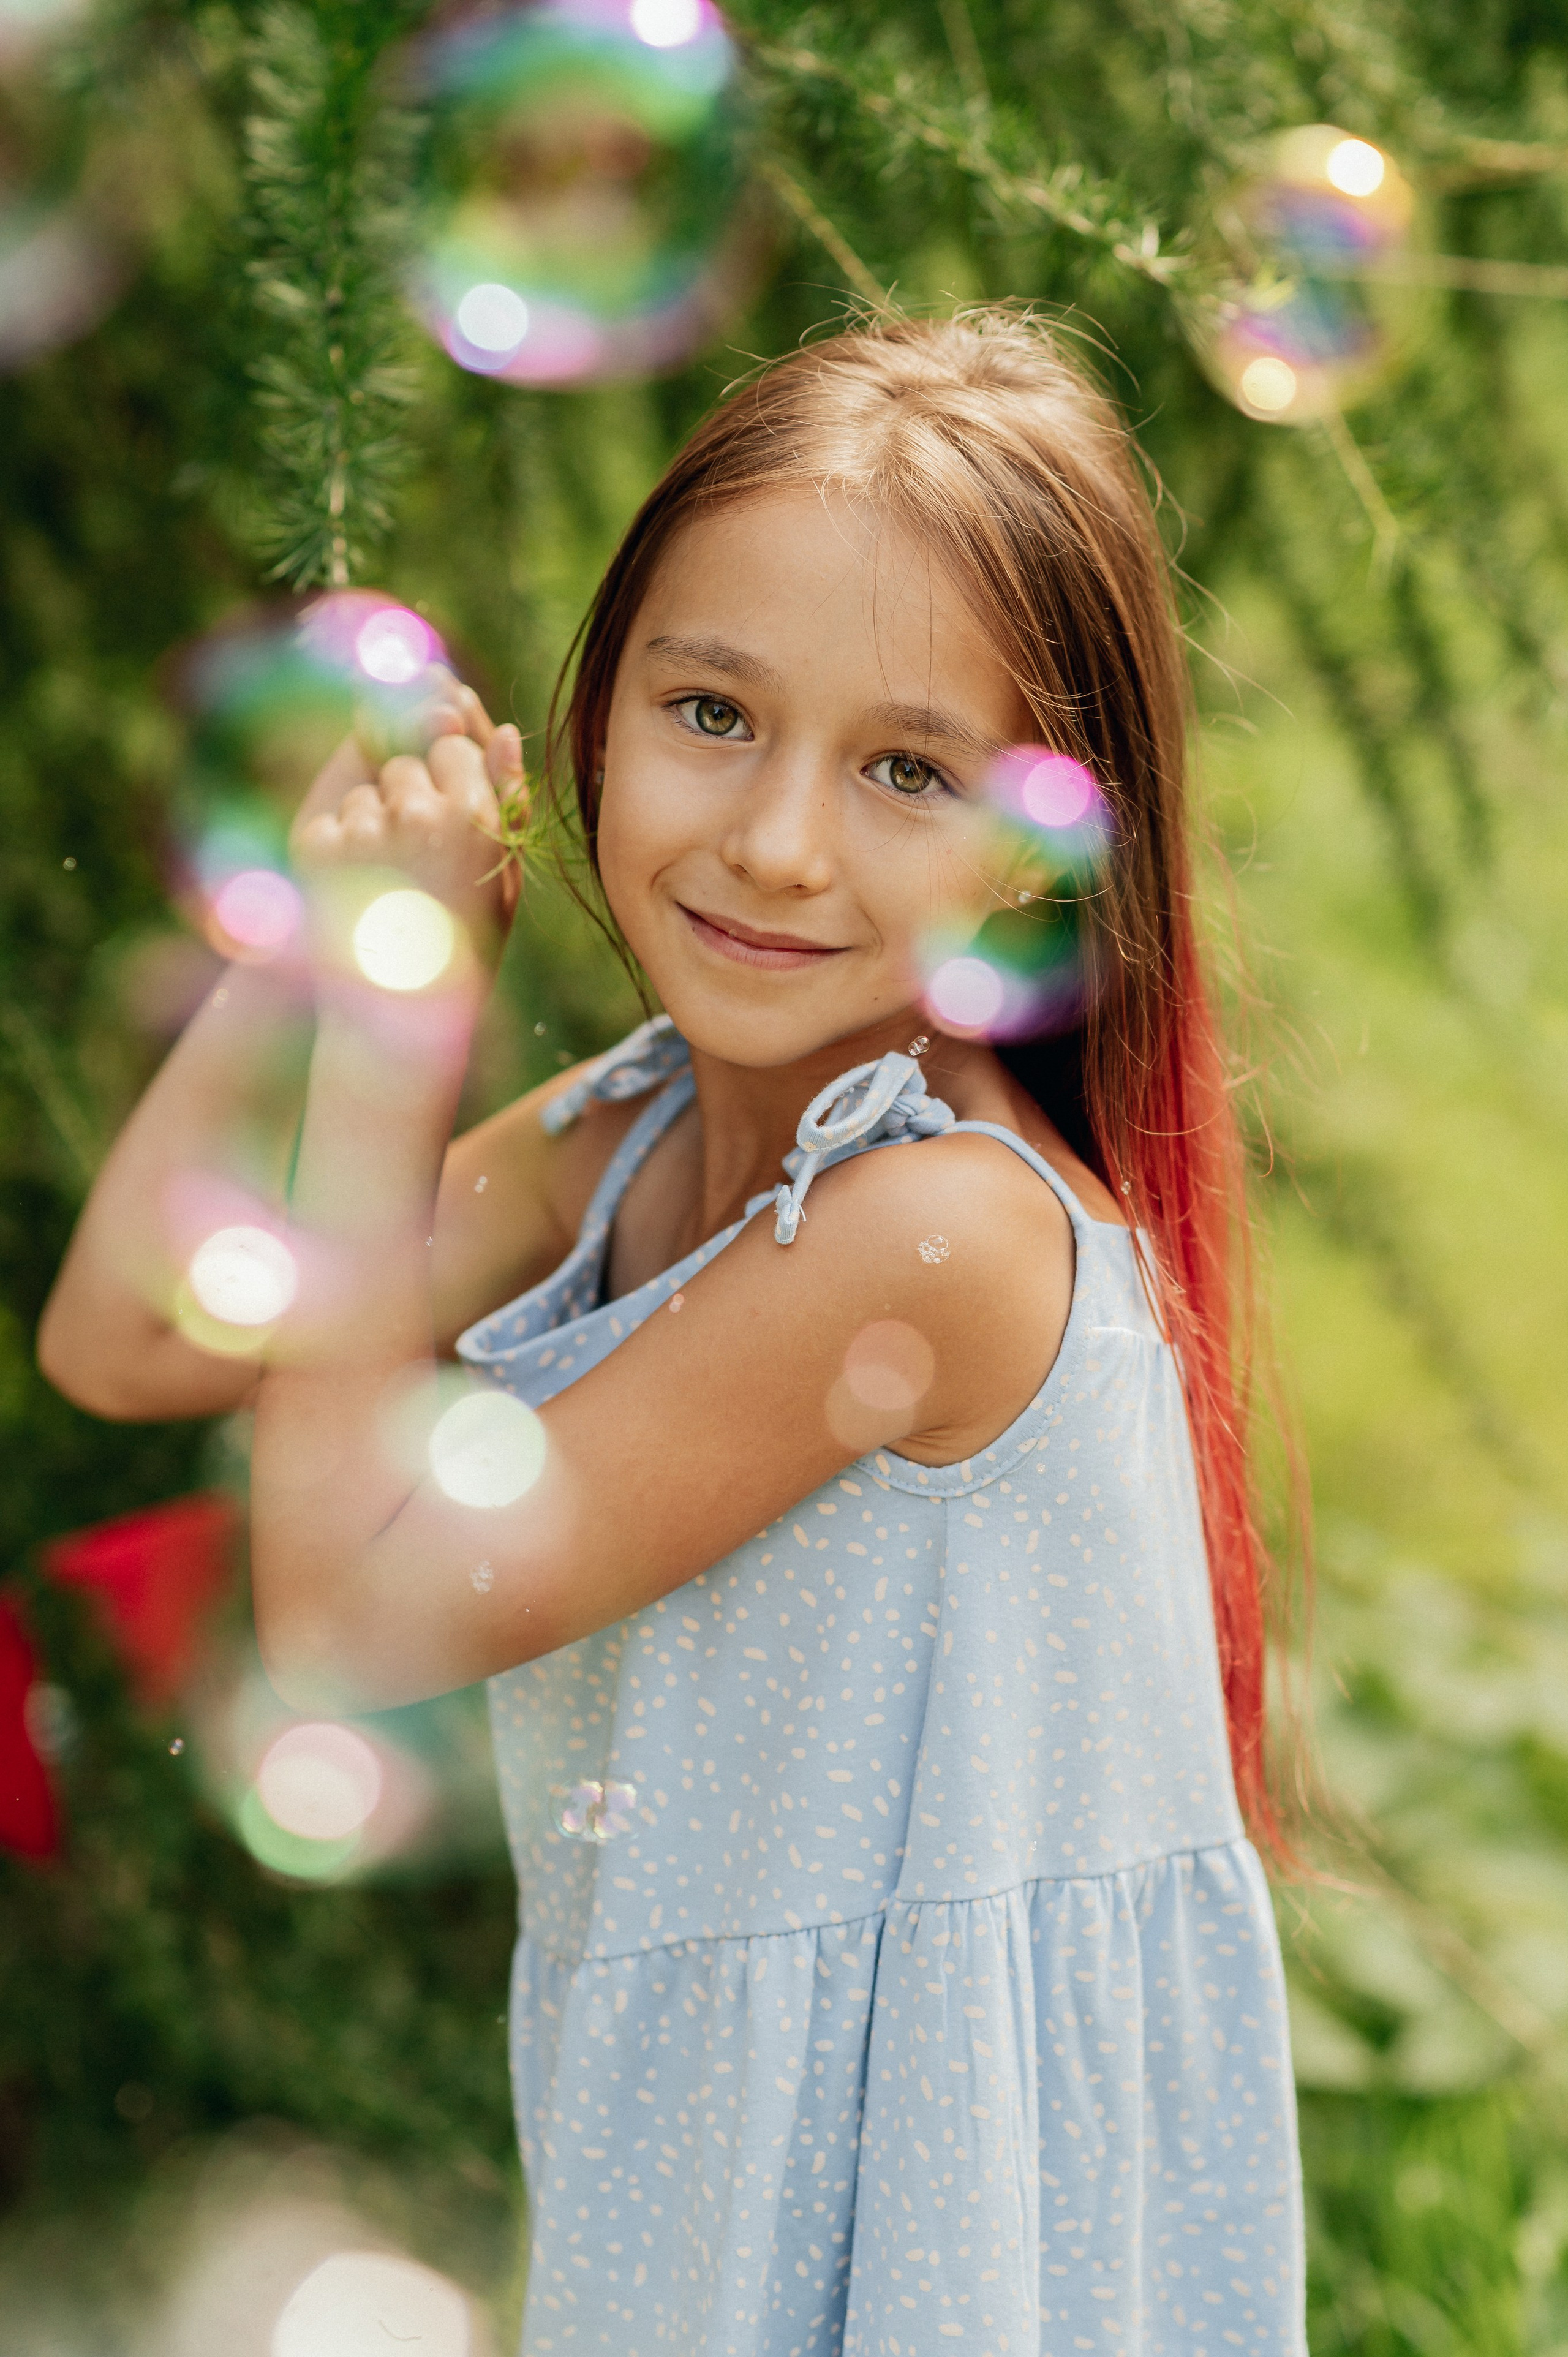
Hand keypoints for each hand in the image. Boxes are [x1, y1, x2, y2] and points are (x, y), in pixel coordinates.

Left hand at [290, 675, 526, 969]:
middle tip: (417, 860)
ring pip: (364, 792)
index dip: (451, 782)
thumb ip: (506, 798)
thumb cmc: (463, 948)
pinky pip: (332, 820)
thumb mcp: (502, 877)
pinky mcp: (317, 845)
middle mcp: (419, 812)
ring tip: (388, 885)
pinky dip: (339, 850)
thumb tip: (504, 729)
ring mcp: (363, 828)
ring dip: (372, 824)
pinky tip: (359, 895)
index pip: (454, 746)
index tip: (450, 825)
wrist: (399, 1020)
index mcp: (475, 815)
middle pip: (405, 762)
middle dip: (409, 795)